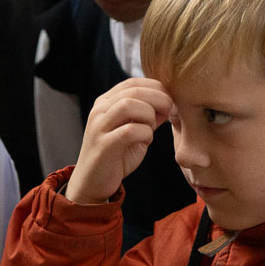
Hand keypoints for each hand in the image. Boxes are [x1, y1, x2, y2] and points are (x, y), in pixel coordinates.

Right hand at [66, 78, 173, 205]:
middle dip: (159, 98)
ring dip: (149, 115)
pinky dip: (145, 133)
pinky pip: (129, 131)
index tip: (172, 102)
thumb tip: (169, 103)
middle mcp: (99, 110)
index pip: (133, 82)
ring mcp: (99, 126)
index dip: (157, 88)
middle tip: (172, 112)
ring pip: (129, 105)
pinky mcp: (103, 145)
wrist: (93, 183)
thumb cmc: (117, 156)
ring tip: (152, 128)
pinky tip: (146, 140)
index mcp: (106, 102)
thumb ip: (149, 117)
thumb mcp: (135, 132)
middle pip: (133, 90)